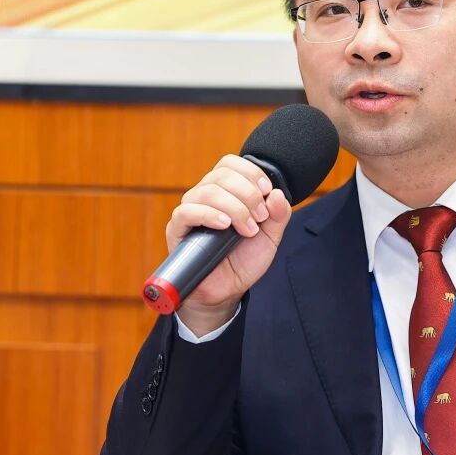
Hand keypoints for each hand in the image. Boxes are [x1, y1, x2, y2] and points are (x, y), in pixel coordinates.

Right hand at [166, 154, 291, 335]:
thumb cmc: (244, 261)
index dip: (250, 172)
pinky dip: (208, 214)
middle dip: (248, 194)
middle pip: (222, 174)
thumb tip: (278, 194)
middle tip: (260, 217)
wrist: (227, 291)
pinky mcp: (177, 230)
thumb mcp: (270, 237)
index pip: (230, 164)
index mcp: (226, 192)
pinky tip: (224, 225)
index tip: (266, 190)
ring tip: (247, 228)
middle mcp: (206, 196)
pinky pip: (186, 212)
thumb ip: (278, 215)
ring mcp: (190, 211)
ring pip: (207, 190)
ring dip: (234, 206)